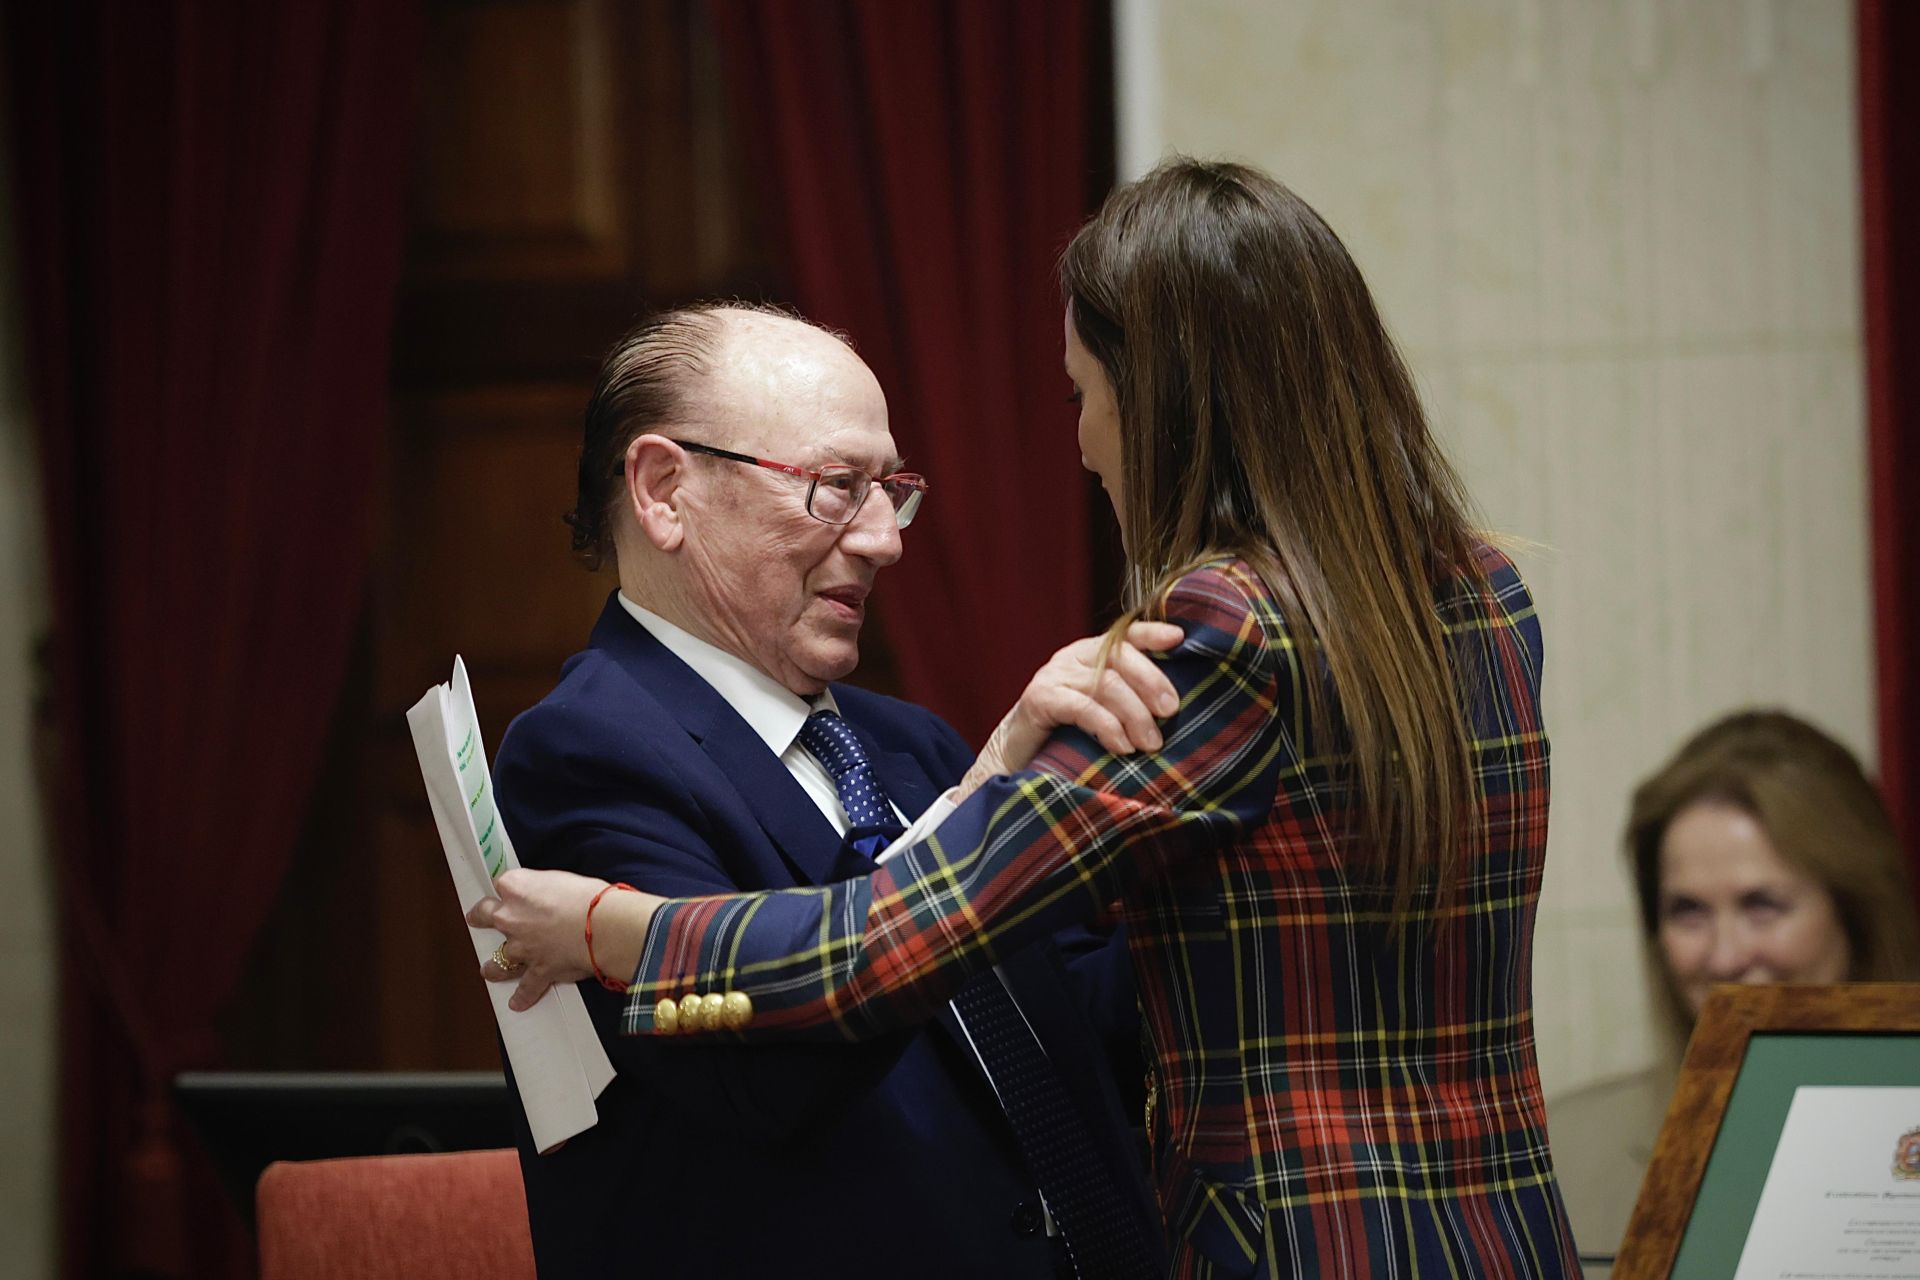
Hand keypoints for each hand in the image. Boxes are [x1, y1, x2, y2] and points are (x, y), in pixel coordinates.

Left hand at [468, 867, 638, 1011]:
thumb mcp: (563, 879)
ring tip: (489, 970)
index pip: (503, 884)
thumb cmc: (589, 899)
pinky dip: (522, 997)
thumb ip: (546, 887)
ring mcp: (521, 947)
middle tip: (477, 918)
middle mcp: (511, 917)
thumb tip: (549, 895)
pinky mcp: (536, 970)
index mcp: (517, 887)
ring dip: (493, 966)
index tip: (512, 890)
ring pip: (498, 960)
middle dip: (480, 918)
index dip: (510, 889)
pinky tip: (517, 1002)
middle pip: (484, 916)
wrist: (604, 926)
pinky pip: (526, 988)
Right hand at [961, 621, 1183, 796]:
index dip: (1151, 633)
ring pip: (1107, 683)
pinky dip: (1108, 727)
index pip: (1125, 634)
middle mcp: (1073, 657)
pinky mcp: (1040, 698)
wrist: (1017, 757)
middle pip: (1121, 656)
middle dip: (1152, 682)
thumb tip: (1172, 710)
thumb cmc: (1067, 736)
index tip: (1178, 638)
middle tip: (1171, 712)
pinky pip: (1083, 706)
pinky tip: (1122, 746)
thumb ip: (1129, 701)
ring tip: (1150, 743)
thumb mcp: (1103, 712)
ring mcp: (1054, 675)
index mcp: (1091, 654)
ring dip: (1135, 714)